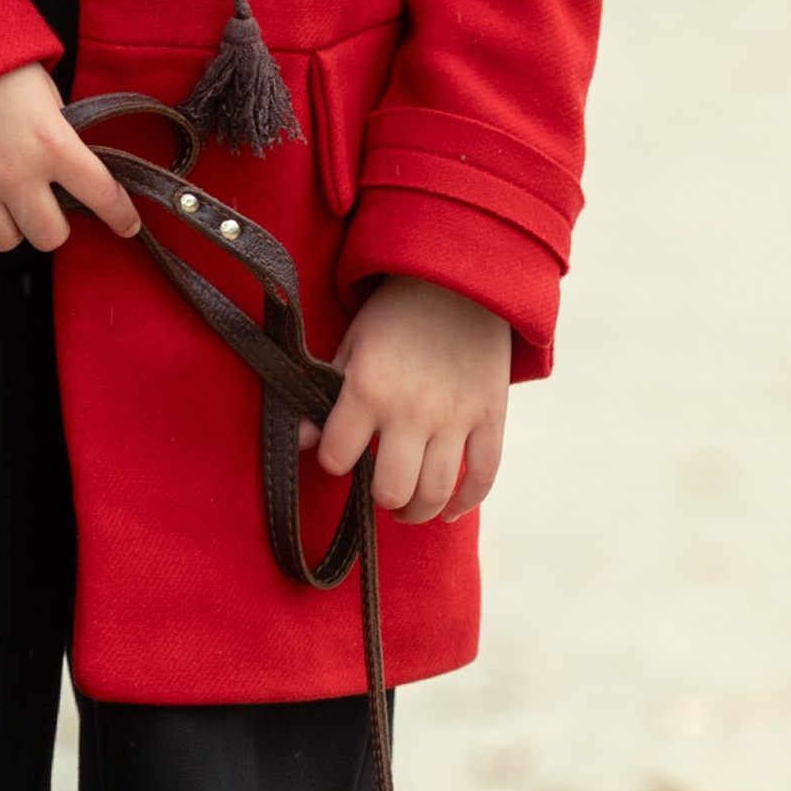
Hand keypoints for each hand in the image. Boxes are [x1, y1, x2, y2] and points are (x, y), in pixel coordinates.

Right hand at [0, 65, 143, 253]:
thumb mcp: (45, 94)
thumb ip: (60, 135)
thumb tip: (69, 172)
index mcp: (53, 143)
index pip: (101, 194)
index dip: (120, 216)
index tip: (127, 226)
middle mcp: (16, 173)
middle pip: (49, 237)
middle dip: (51, 223)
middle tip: (43, 205)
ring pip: (5, 241)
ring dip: (9, 225)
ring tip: (3, 201)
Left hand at [307, 274, 509, 521]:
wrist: (460, 280)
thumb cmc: (396, 314)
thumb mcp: (352, 345)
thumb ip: (327, 396)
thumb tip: (299, 442)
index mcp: (368, 388)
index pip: (338, 457)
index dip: (335, 460)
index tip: (340, 454)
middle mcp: (412, 410)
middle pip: (392, 490)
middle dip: (381, 497)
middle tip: (380, 489)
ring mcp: (456, 417)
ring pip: (436, 492)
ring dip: (417, 511)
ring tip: (407, 508)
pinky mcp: (491, 417)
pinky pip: (483, 475)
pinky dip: (465, 501)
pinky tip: (448, 509)